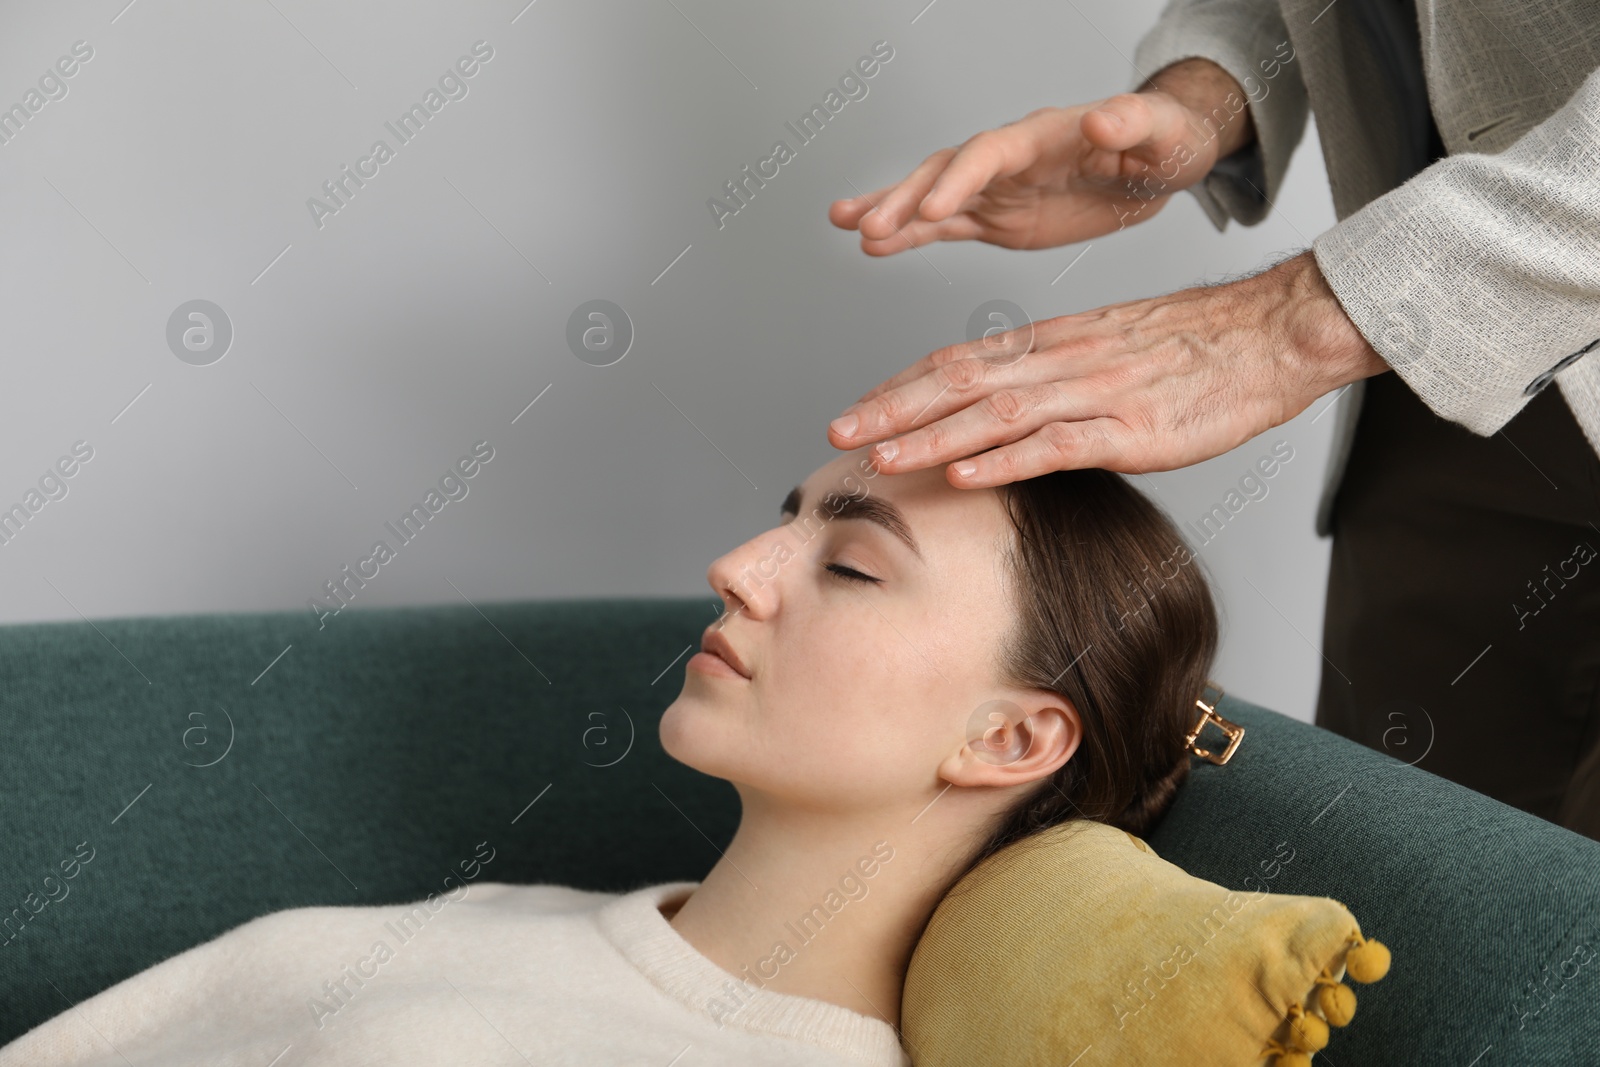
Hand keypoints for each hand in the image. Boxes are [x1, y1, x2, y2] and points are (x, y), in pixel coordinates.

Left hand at [825, 251, 1391, 483]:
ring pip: (993, 414)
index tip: (859, 408)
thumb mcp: (1111, 349)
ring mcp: (1094, 394)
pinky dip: (1003, 461)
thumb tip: (1007, 408)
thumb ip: (1057, 375)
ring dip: (928, 436)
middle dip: (892, 409)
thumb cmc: (1198, 346)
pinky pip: (1055, 445)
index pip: (960, 360)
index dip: (903, 385)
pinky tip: (962, 475)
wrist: (1272, 334)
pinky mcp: (1131, 430)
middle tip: (836, 432)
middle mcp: (1061, 362)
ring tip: (877, 458)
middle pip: (959, 382)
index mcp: (1054, 342)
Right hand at [827, 60, 1254, 255]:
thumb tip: (1100, 121)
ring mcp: (996, 189)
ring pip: (931, 199)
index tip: (933, 209)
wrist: (1158, 165)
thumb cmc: (1165, 142)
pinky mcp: (995, 217)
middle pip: (945, 173)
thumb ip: (1130, 124)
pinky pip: (942, 228)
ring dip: (889, 211)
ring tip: (845, 225)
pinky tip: (873, 247)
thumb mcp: (1161, 133)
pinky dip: (907, 237)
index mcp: (1042, 137)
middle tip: (868, 225)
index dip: (960, 179)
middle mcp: (1007, 159)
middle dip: (906, 198)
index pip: (990, 153)